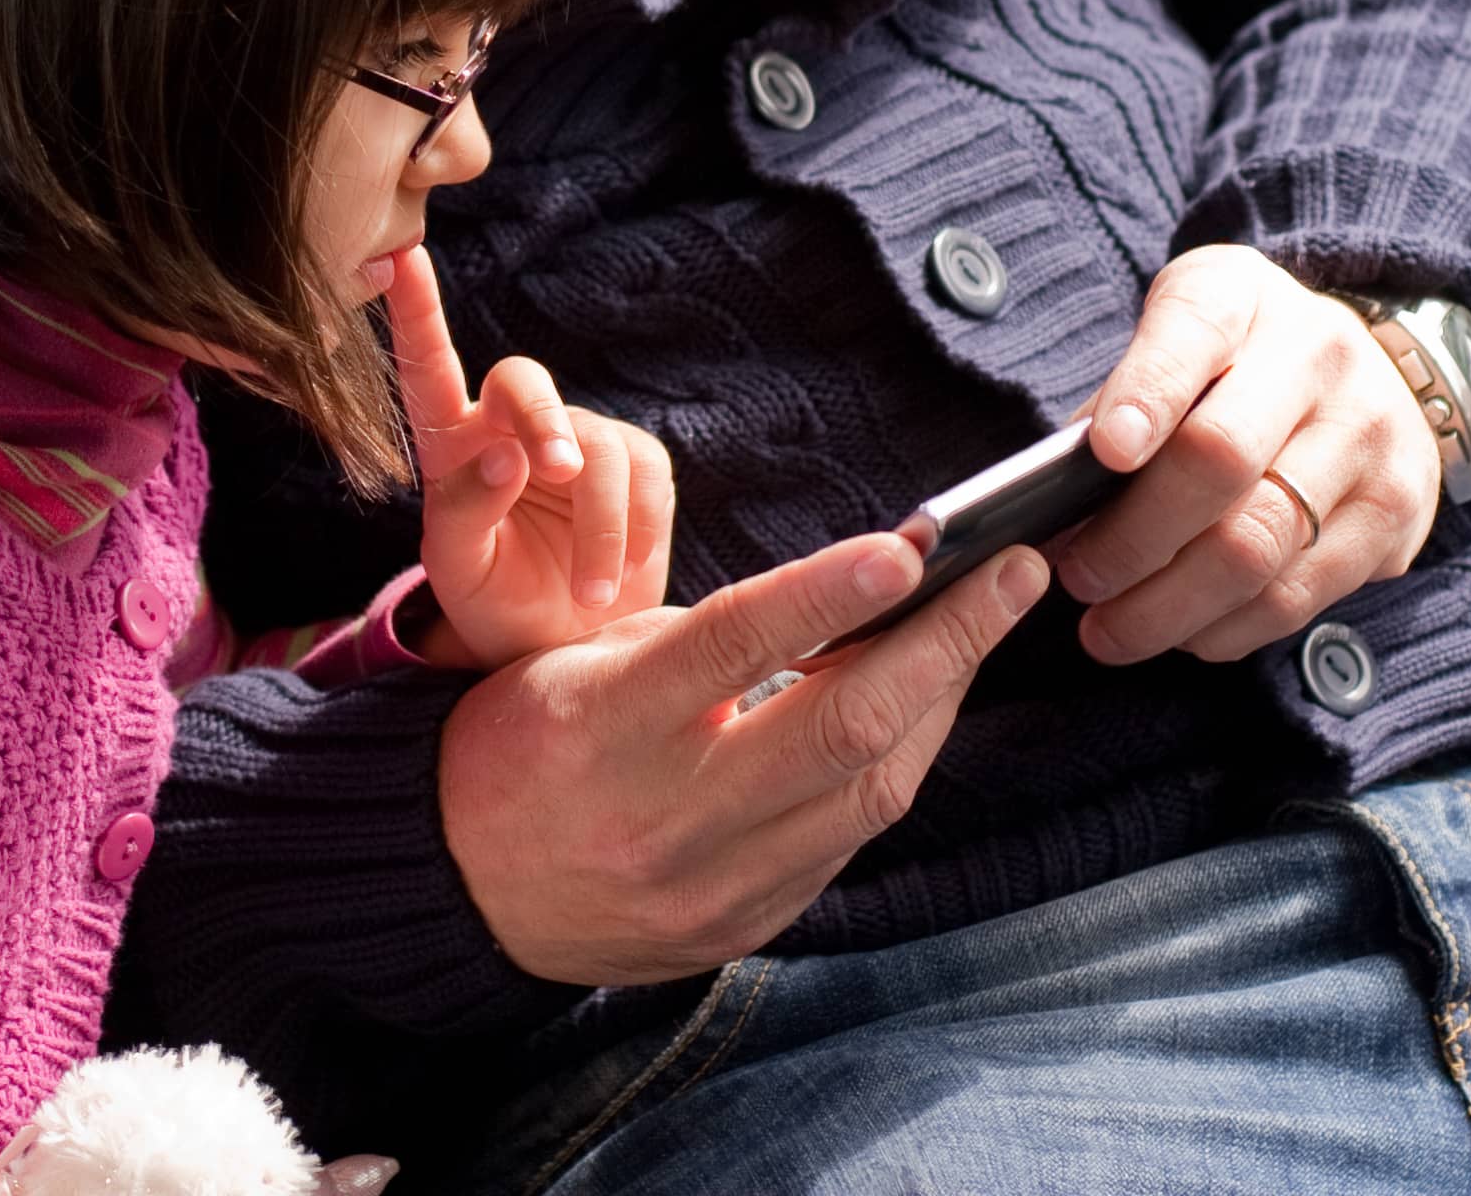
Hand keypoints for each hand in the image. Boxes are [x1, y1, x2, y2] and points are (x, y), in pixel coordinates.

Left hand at [393, 245, 673, 667]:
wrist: (564, 647)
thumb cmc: (497, 605)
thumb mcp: (462, 572)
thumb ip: (467, 512)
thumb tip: (508, 454)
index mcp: (451, 446)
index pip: (427, 369)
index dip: (415, 311)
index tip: (399, 256)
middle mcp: (511, 427)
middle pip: (525, 383)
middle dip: (543, 420)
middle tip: (559, 472)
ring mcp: (577, 437)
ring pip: (596, 445)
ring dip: (598, 526)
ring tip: (590, 595)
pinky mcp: (636, 461)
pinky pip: (644, 473)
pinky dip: (634, 529)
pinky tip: (618, 574)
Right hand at [440, 532, 1050, 985]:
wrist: (458, 890)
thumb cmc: (522, 742)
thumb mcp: (577, 661)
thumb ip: (699, 636)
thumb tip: (847, 594)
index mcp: (604, 725)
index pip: (733, 644)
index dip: (830, 592)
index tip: (914, 545)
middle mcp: (664, 815)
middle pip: (839, 729)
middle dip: (945, 642)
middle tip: (1012, 570)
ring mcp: (711, 884)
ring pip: (867, 792)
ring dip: (941, 700)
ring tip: (982, 625)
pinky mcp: (743, 925)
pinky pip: (846, 841)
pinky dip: (894, 765)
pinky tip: (923, 706)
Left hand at [1051, 246, 1442, 664]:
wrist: (1378, 374)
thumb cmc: (1244, 357)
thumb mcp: (1178, 332)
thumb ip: (1122, 396)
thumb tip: (1056, 495)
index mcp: (1244, 298)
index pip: (1193, 333)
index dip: (1147, 394)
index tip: (1105, 451)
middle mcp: (1320, 358)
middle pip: (1219, 460)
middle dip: (1133, 537)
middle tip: (1078, 578)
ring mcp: (1370, 440)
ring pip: (1256, 548)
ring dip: (1167, 607)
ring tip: (1110, 628)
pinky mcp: (1396, 517)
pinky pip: (1296, 597)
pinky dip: (1223, 629)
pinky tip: (1182, 631)